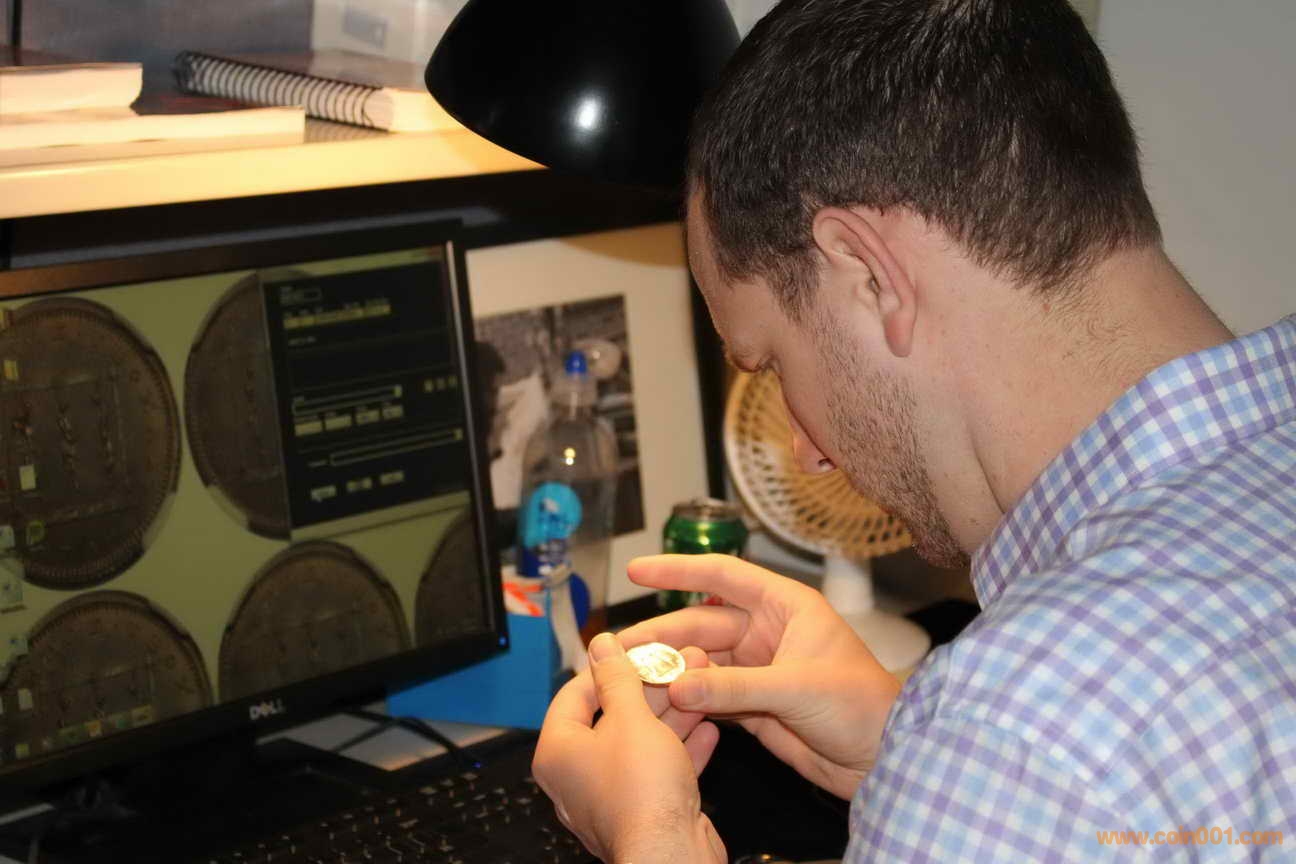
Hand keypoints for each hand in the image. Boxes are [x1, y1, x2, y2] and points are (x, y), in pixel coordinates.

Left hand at [533, 633, 726, 863]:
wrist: (671, 854)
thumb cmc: (641, 795)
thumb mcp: (630, 718)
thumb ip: (617, 679)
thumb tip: (602, 647)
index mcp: (559, 752)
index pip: (574, 694)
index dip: (605, 668)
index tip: (631, 651)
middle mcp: (578, 776)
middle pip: (610, 718)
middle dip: (647, 689)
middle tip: (670, 666)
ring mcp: (612, 796)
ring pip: (639, 743)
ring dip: (669, 715)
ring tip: (695, 687)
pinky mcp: (643, 811)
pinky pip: (658, 771)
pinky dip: (680, 749)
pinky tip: (706, 728)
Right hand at [619, 554, 901, 799]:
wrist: (884, 760)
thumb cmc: (863, 707)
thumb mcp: (798, 688)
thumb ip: (735, 688)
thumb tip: (678, 686)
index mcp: (786, 607)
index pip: (723, 576)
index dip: (678, 570)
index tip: (637, 571)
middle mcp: (768, 632)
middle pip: (701, 623)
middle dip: (661, 635)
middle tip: (622, 649)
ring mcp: (757, 670)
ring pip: (700, 661)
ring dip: (668, 669)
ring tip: (628, 677)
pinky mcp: (751, 707)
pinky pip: (707, 695)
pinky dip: (683, 699)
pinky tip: (657, 702)